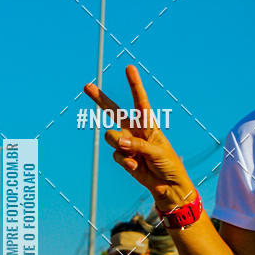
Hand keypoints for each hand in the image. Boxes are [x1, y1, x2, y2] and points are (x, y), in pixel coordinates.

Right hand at [84, 65, 196, 212]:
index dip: (134, 85)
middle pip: (114, 112)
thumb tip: (118, 141)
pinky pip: (116, 155)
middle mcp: (135, 131)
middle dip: (100, 100)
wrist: (168, 185)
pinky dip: (125, 161)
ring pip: (112, 137)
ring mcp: (127, 144)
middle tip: (86, 86)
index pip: (140, 101)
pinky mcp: (123, 157)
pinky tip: (136, 166)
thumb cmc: (168, 164)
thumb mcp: (156, 151)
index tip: (130, 68)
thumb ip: (137, 144)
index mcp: (148, 124)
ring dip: (120, 145)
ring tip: (134, 155)